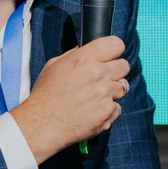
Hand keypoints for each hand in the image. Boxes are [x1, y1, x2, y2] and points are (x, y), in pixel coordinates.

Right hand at [11, 36, 129, 164]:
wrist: (42, 123)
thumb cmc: (45, 95)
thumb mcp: (53, 66)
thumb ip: (73, 55)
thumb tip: (85, 50)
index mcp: (84, 59)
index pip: (116, 44)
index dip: (114, 50)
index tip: (110, 56)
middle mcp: (98, 74)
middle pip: (124, 65)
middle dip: (116, 71)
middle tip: (104, 78)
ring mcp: (105, 94)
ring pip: (123, 87)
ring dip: (113, 91)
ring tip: (96, 97)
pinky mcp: (108, 112)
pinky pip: (117, 107)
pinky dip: (108, 110)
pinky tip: (93, 111)